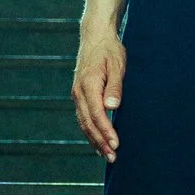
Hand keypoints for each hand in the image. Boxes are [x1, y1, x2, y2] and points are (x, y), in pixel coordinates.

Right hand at [72, 24, 125, 160]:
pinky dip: (90, 132)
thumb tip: (112, 107)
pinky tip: (97, 142)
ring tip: (106, 155)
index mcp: (89, 84)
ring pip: (84, 123)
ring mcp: (77, 94)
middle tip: (113, 158)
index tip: (115, 144)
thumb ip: (115, 87)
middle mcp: (79, 92)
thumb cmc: (109, 50)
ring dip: (94, 140)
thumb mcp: (117, 65)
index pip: (96, 114)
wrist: (95, 36)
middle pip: (88, 123)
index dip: (106, 131)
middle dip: (100, 142)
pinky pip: (83, 118)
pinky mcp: (79, 95)